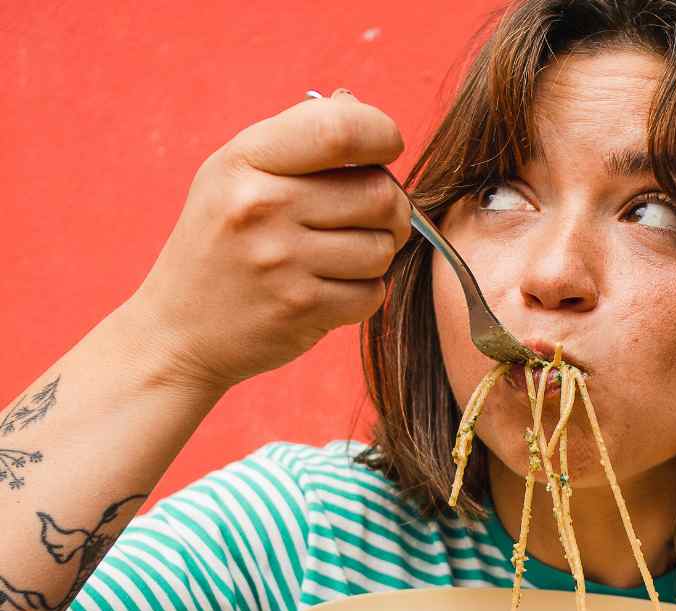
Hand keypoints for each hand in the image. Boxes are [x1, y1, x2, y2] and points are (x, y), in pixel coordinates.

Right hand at [129, 88, 410, 392]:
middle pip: (379, 194)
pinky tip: (331, 288)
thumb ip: (297, 139)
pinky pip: (372, 293)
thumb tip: (358, 108)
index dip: (381, 135)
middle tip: (374, 217)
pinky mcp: (300, 308)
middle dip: (392, 207)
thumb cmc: (222, 241)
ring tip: (345, 255)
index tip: (385, 150)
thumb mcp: (235, 174)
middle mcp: (261, 206)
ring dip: (378, 253)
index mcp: (245, 159)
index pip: (339, 130)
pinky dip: (364, 293)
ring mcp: (281, 261)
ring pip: (382, 247)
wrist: (177, 331)